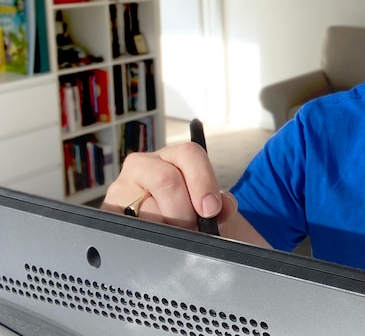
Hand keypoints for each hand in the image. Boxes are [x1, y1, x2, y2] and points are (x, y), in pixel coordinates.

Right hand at [101, 142, 237, 231]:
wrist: (170, 230)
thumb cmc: (191, 213)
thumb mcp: (210, 206)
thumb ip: (222, 205)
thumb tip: (224, 207)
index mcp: (173, 156)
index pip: (189, 154)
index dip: (202, 181)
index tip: (211, 210)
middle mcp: (143, 165)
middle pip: (166, 180)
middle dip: (183, 212)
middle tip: (192, 231)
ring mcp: (121, 187)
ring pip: (145, 207)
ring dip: (165, 229)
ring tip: (174, 240)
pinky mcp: (107, 211)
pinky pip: (124, 226)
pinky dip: (144, 239)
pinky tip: (154, 244)